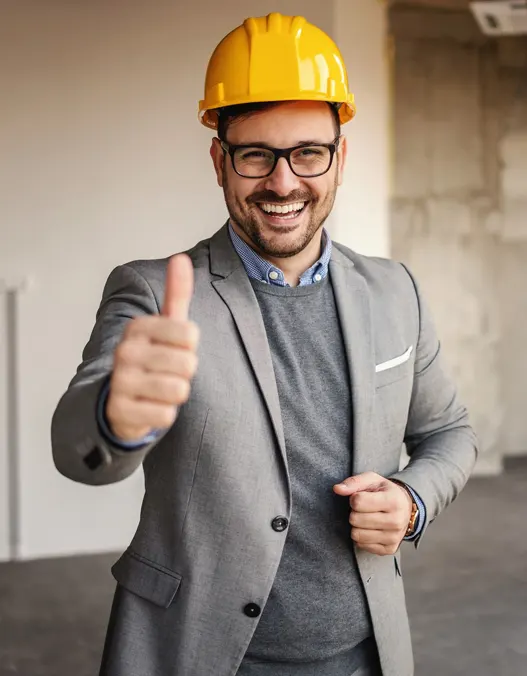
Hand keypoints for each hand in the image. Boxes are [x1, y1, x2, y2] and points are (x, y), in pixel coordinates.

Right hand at [106, 254, 198, 441]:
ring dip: (175, 394)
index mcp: (138, 326)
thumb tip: (181, 258)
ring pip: (179, 390)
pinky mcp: (120, 411)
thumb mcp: (164, 325)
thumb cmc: (152, 358)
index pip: (191, 334)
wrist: (119, 400)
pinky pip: (166, 415)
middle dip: (184, 373)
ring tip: (158, 390)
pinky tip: (148, 407)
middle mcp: (125, 351)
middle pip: (188, 363)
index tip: (173, 348)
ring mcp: (120, 381)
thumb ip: (176, 293)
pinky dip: (163, 415)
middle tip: (166, 373)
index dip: (189, 347)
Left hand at [333, 472, 412, 554]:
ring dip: (357, 526)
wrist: (406, 508)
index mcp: (393, 501)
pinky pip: (361, 545)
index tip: (360, 497)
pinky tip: (370, 528)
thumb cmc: (386, 492)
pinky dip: (362, 536)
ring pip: (357, 534)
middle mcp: (396, 521)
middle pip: (355, 519)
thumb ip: (353, 482)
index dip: (354, 498)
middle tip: (364, 509)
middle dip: (355, 512)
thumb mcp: (372, 480)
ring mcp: (394, 537)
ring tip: (366, 518)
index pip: (357, 502)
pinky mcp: (389, 549)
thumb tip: (337, 489)